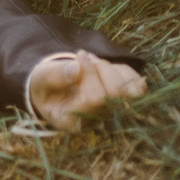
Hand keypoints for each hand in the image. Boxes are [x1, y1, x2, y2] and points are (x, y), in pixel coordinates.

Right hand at [25, 52, 146, 132]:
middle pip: (114, 94)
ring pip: (130, 91)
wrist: (56, 89)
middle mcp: (95, 124)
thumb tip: (76, 69)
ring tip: (93, 64)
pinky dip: (123, 70)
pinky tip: (104, 69)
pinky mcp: (126, 105)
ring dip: (112, 69)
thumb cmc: (46, 85)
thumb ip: (54, 76)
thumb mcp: (40, 78)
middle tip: (84, 56)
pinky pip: (138, 85)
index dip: (89, 73)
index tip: (79, 55)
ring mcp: (113, 116)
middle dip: (100, 68)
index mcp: (70, 122)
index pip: (93, 99)